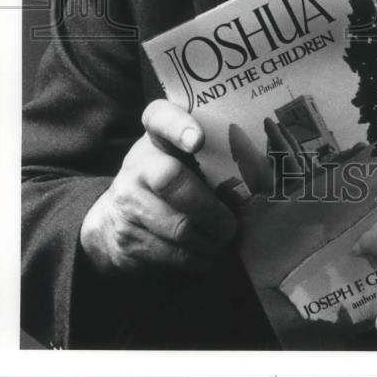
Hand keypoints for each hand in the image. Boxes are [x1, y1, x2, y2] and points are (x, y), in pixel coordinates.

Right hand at [79, 100, 236, 273]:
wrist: (112, 219)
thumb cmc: (168, 179)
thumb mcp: (180, 157)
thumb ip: (210, 155)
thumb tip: (264, 173)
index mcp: (155, 136)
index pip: (160, 117)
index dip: (178, 126)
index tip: (198, 140)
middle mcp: (137, 165)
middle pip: (171, 179)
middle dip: (209, 207)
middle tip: (231, 224)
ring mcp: (128, 202)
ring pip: (177, 226)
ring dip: (210, 240)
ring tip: (227, 242)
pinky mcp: (127, 238)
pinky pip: (170, 253)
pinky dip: (197, 259)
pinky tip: (210, 256)